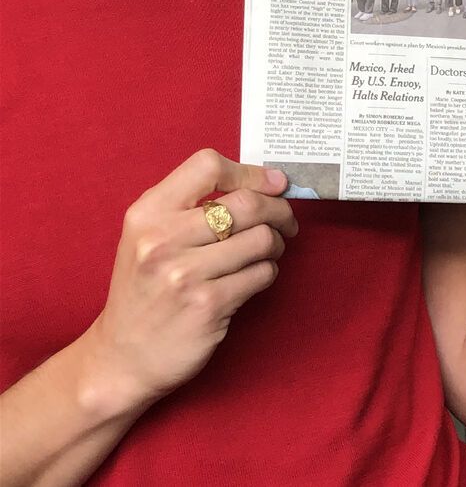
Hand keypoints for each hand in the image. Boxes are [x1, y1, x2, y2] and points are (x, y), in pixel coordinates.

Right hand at [83, 150, 296, 413]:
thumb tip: (268, 182)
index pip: (208, 166)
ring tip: (267, 252)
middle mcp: (162, 239)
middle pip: (247, 203)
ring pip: (262, 239)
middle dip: (279, 210)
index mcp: (148, 212)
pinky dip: (267, 272)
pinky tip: (252, 277)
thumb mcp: (147, 234)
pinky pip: (261, 274)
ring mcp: (184, 274)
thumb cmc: (145, 288)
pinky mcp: (208, 306)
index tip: (273, 184)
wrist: (121, 357)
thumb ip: (191, 204)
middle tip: (285, 221)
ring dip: (276, 244)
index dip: (250, 172)